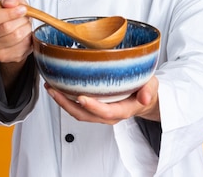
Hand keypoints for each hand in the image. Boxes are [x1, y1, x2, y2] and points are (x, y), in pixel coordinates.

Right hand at [0, 0, 31, 64]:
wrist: (13, 31)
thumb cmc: (10, 12)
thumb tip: (10, 2)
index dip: (9, 13)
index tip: (22, 9)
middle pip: (6, 28)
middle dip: (21, 20)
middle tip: (25, 16)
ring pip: (16, 37)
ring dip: (26, 28)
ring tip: (24, 24)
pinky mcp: (3, 57)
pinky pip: (22, 46)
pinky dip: (28, 38)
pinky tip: (24, 34)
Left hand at [45, 76, 159, 124]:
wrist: (144, 97)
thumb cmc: (146, 90)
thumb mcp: (152, 87)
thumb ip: (149, 91)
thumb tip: (145, 98)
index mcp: (122, 110)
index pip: (106, 112)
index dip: (93, 107)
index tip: (81, 98)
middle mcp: (108, 114)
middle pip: (85, 115)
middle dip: (67, 104)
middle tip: (55, 90)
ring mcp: (99, 112)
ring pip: (78, 112)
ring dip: (62, 102)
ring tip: (50, 87)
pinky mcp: (93, 107)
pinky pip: (77, 107)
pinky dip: (65, 99)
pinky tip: (57, 87)